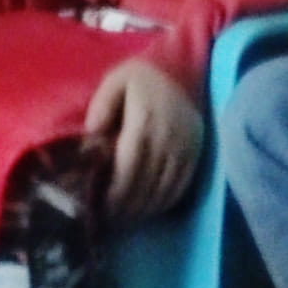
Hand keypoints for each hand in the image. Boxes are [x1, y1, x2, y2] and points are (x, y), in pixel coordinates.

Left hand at [84, 58, 203, 220]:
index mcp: (146, 121)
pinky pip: (180, 188)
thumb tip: (92, 136)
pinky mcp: (195, 154)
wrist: (183, 68)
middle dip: (125, 207)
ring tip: (123, 218)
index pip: (129, 167)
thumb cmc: (142, 77)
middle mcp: (169, 138)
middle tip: (106, 218)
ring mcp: (186, 148)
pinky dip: (162, 203)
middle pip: (146, 184)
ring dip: (143, 210)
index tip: (99, 206)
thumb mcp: (115, 81)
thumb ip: (101, 107)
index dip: (114, 192)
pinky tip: (147, 208)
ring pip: (163, 191)